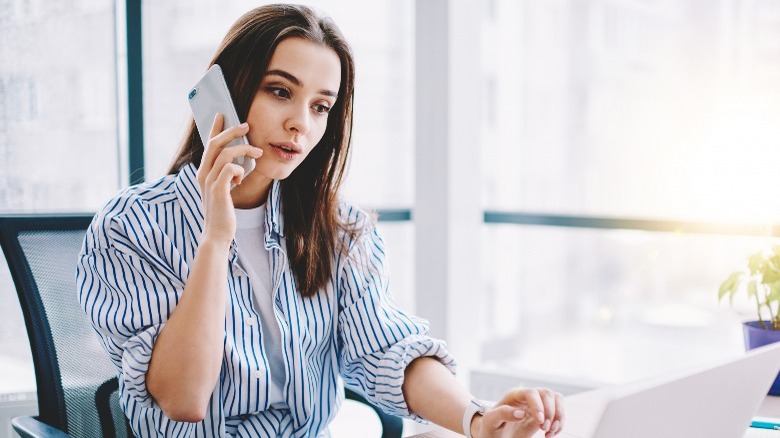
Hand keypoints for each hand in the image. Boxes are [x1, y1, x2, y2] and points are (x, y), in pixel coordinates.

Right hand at [196, 113, 262, 245]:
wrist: (217, 234)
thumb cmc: (223, 212)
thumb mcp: (224, 189)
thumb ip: (227, 174)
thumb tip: (239, 160)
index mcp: (203, 172)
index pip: (208, 144)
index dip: (215, 128)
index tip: (222, 114)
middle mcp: (203, 174)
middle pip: (215, 143)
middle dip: (231, 131)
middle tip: (246, 125)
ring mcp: (209, 181)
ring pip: (225, 154)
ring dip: (244, 150)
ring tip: (257, 153)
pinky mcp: (218, 189)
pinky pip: (230, 168)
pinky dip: (239, 170)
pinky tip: (241, 180)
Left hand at [472, 387, 564, 437]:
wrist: (495, 437)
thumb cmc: (490, 427)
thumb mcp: (490, 421)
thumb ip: (502, 413)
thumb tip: (521, 412)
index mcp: (514, 395)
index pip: (531, 393)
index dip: (538, 406)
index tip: (540, 422)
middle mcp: (527, 397)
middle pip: (547, 393)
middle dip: (550, 411)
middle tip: (544, 428)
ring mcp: (536, 405)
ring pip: (556, 399)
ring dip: (558, 415)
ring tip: (550, 431)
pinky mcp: (543, 414)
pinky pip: (558, 411)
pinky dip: (559, 423)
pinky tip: (550, 433)